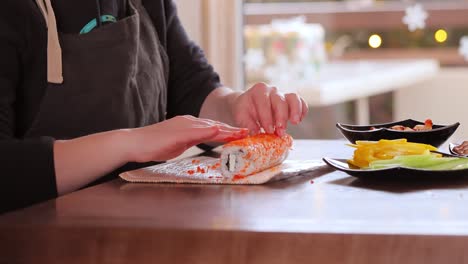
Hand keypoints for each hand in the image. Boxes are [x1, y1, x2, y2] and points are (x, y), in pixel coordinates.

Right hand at [127, 115, 247, 161]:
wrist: (134, 143)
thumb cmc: (153, 145)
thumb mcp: (177, 144)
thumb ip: (190, 141)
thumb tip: (201, 143)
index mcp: (189, 124)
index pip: (213, 127)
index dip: (228, 131)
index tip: (242, 135)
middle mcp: (189, 122)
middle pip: (215, 125)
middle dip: (233, 130)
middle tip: (249, 133)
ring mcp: (183, 126)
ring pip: (210, 127)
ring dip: (227, 130)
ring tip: (241, 133)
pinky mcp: (177, 132)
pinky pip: (196, 131)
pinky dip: (209, 131)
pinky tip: (219, 131)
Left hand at [231, 83, 307, 135]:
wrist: (246, 106)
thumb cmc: (244, 111)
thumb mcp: (241, 117)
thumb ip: (248, 125)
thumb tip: (255, 133)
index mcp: (258, 91)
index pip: (264, 102)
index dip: (267, 117)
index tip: (269, 130)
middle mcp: (271, 90)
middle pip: (280, 100)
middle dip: (281, 117)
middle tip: (280, 131)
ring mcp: (282, 95)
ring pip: (293, 98)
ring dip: (295, 111)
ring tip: (295, 122)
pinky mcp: (290, 102)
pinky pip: (301, 102)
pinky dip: (302, 110)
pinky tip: (300, 120)